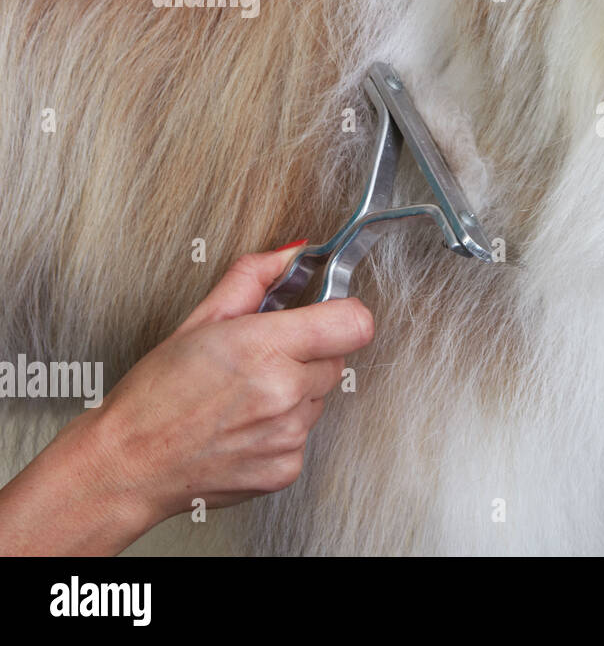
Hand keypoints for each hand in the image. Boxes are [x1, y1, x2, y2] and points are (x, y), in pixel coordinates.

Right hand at [0, 245, 373, 554]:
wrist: (130, 463)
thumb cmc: (155, 396)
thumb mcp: (200, 320)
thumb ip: (253, 278)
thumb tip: (291, 253)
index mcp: (264, 347)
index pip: (355, 323)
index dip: (343, 315)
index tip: (325, 317)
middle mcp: (283, 392)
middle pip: (336, 360)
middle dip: (306, 356)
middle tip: (258, 362)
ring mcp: (288, 434)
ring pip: (318, 398)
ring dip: (293, 394)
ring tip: (242, 398)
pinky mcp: (286, 468)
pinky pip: (304, 436)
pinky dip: (281, 430)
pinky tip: (243, 428)